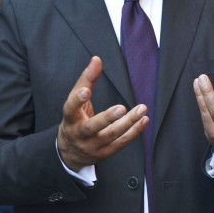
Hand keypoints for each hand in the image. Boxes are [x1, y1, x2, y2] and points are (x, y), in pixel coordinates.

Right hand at [57, 57, 148, 171]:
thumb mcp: (75, 102)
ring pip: (111, 136)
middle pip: (92, 127)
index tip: (86, 90)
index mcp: (70, 119)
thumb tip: (97, 59)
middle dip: (108, 118)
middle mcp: (79, 134)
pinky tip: (144, 120)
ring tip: (142, 109)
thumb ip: (86, 80)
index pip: (70, 108)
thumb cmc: (75, 120)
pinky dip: (134, 132)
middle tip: (122, 108)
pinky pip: (121, 143)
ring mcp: (92, 146)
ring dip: (128, 123)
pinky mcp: (104, 153)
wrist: (70, 152)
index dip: (77, 100)